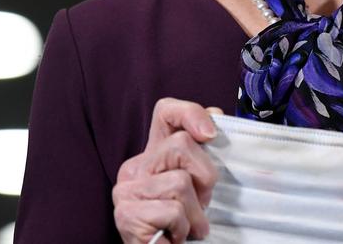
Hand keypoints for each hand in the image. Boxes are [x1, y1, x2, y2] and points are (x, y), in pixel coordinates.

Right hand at [112, 98, 221, 242]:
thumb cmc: (186, 223)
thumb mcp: (200, 182)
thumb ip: (204, 149)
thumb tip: (216, 114)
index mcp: (153, 153)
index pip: (166, 112)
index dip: (191, 112)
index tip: (211, 135)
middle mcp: (135, 167)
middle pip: (181, 144)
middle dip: (204, 176)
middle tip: (201, 203)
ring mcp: (126, 190)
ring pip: (179, 181)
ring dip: (195, 211)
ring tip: (188, 225)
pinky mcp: (126, 215)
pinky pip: (172, 210)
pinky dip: (183, 228)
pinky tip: (173, 237)